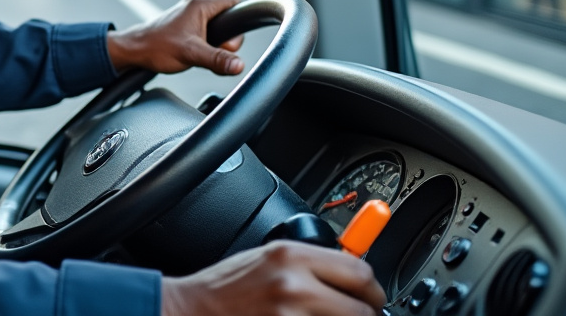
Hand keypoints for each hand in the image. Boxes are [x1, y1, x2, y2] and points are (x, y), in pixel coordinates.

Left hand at [107, 0, 244, 75]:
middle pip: (228, 17)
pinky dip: (207, 43)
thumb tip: (239, 65)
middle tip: (214, 50)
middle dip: (228, 37)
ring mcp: (190, 15)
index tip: (230, 40)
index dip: (239, 21)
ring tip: (201, 52)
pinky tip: (197, 53)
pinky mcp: (185, 25)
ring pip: (218, 26)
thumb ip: (217, 59)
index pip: (234, 2)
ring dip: (216, 42)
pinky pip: (206, 31)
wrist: (134, 51)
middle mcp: (196, 6)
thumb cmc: (157, 47)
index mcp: (200, 5)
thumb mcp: (192, 54)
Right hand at [161, 241, 385, 315]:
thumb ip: (311, 264)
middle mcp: (293, 286)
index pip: (359, 272)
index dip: (373, 290)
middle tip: (361, 315)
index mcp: (290, 256)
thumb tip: (353, 275)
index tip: (373, 297)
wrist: (191, 311)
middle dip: (366, 315)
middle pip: (361, 310)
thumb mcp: (269, 259)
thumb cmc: (226, 287)